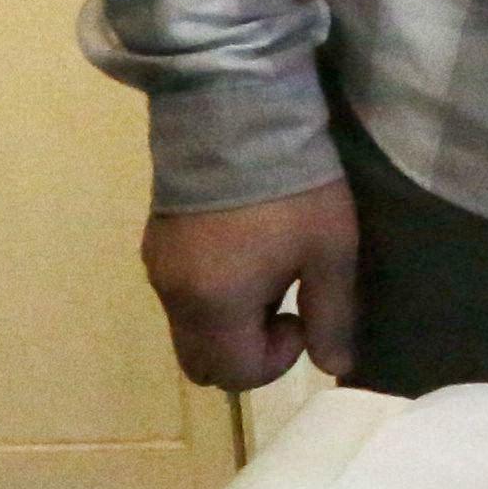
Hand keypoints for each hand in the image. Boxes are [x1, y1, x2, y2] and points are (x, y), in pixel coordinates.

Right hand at [146, 183, 359, 392]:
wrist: (236, 114)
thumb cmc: (292, 188)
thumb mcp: (329, 251)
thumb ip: (331, 316)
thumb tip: (334, 367)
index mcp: (214, 306)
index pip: (234, 375)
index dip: (277, 361)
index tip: (301, 315)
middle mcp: (173, 297)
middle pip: (201, 363)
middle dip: (245, 351)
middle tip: (282, 303)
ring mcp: (157, 269)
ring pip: (188, 329)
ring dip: (228, 322)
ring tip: (266, 271)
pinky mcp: (153, 243)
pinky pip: (179, 295)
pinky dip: (209, 295)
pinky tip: (241, 251)